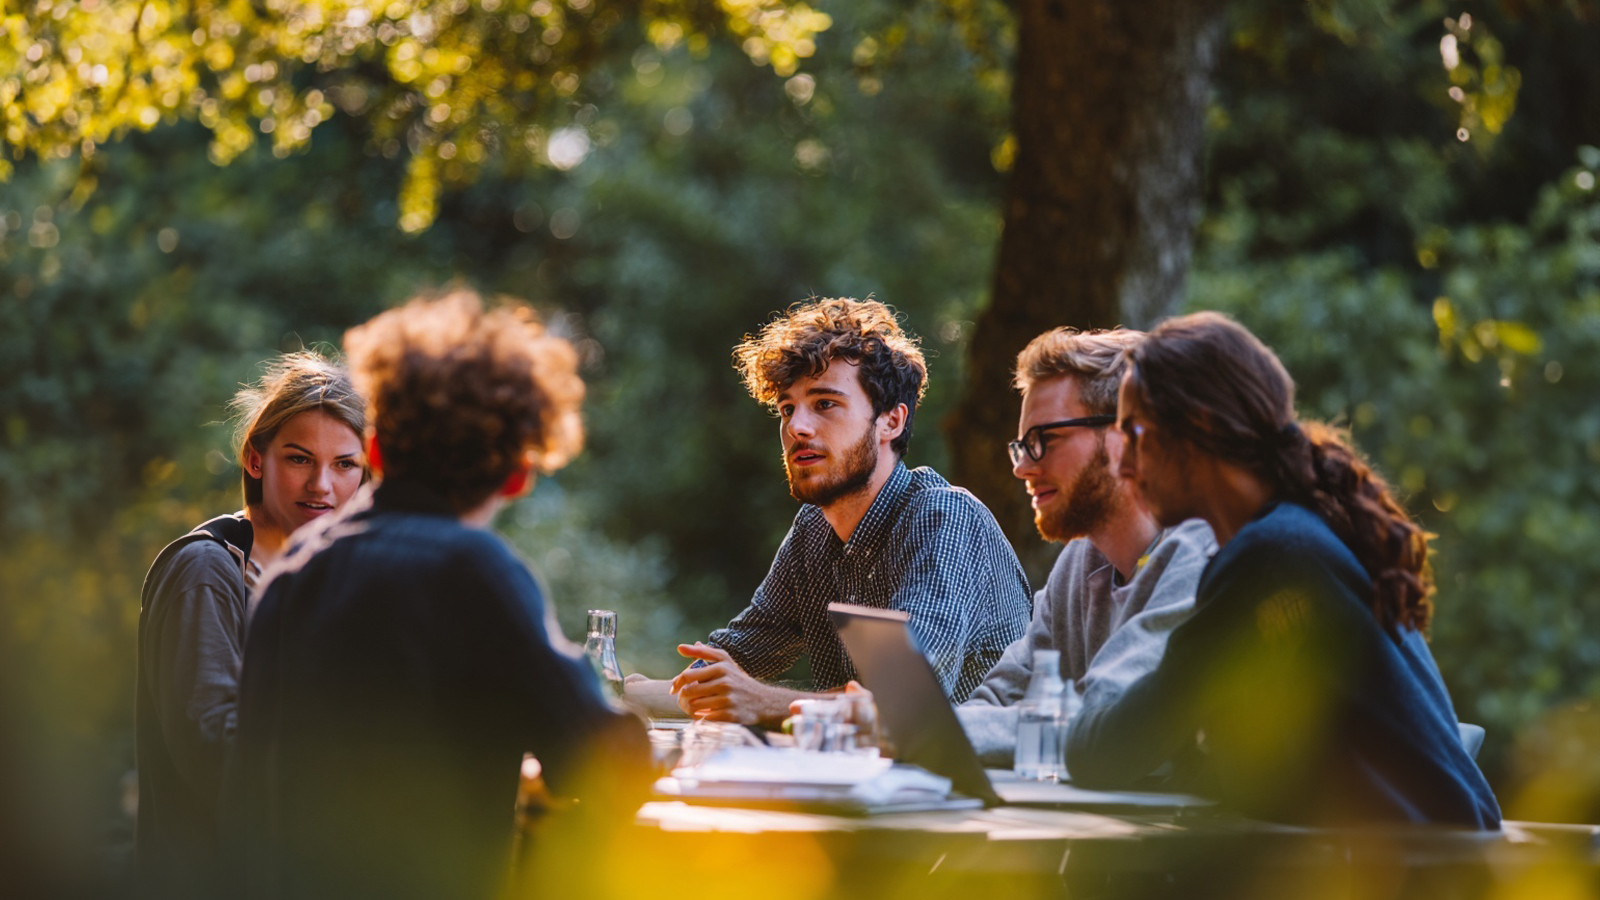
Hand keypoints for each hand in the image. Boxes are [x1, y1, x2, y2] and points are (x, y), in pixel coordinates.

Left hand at [670, 642, 790, 725]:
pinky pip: (704, 719)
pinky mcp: (730, 716)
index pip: (688, 675)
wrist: (763, 701)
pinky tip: (705, 715)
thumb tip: (680, 647)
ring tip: (693, 707)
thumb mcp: (724, 661)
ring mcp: (728, 700)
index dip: (677, 683)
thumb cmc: (738, 679)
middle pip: (689, 692)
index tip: (673, 689)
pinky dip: (701, 718)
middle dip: (682, 697)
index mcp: (721, 667)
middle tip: (683, 700)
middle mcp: (725, 682)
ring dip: (690, 708)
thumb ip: (703, 652)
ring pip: (695, 706)